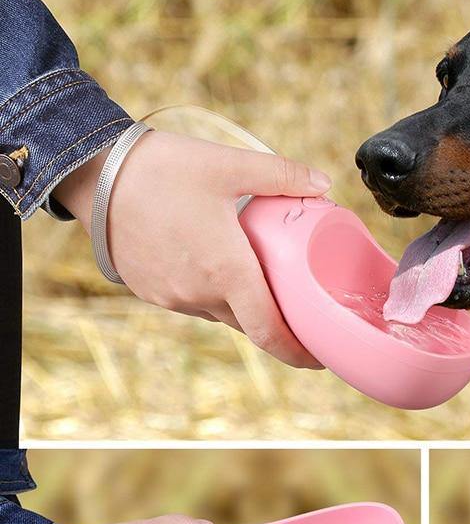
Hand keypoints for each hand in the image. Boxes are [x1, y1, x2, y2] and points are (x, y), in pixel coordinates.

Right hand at [53, 130, 331, 368]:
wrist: (92, 173)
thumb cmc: (162, 169)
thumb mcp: (229, 164)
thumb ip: (281, 175)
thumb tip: (323, 183)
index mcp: (227, 271)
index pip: (270, 332)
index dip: (298, 352)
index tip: (319, 358)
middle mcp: (199, 294)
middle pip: (250, 324)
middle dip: (277, 327)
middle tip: (302, 317)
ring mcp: (172, 297)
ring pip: (221, 313)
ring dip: (243, 306)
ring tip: (263, 286)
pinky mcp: (151, 291)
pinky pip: (193, 303)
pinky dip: (214, 295)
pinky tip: (220, 272)